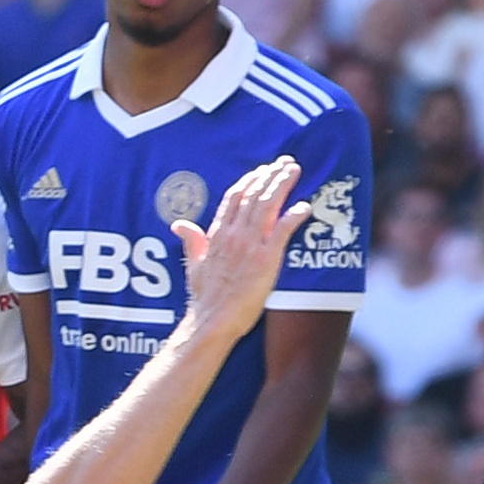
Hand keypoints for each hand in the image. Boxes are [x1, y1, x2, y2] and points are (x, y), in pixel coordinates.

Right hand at [169, 157, 305, 346]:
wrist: (213, 320)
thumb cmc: (205, 298)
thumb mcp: (194, 264)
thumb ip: (192, 241)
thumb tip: (179, 225)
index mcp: (216, 234)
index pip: (234, 197)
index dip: (250, 180)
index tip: (263, 170)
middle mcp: (233, 235)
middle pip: (253, 195)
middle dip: (271, 175)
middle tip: (286, 163)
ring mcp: (250, 246)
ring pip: (267, 205)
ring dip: (282, 185)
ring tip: (293, 171)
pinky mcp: (266, 259)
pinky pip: (282, 230)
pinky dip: (294, 215)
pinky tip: (304, 206)